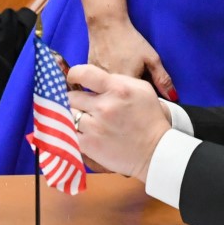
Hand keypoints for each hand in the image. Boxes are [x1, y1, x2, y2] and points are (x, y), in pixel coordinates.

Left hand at [67, 64, 172, 180]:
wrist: (154, 150)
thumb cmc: (150, 118)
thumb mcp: (142, 89)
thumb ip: (119, 80)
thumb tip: (97, 79)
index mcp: (118, 89)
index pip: (84, 74)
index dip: (74, 74)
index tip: (73, 79)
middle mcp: (104, 106)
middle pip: (71, 97)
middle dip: (76, 100)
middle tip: (82, 105)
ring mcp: (94, 126)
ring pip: (68, 115)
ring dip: (73, 116)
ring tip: (83, 120)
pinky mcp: (88, 144)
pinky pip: (68, 132)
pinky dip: (72, 131)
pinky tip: (82, 132)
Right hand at [86, 20, 177, 100]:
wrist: (107, 26)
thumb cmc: (131, 41)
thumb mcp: (152, 59)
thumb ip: (162, 79)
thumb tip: (173, 97)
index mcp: (126, 87)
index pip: (138, 101)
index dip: (143, 96)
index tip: (145, 90)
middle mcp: (109, 90)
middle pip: (122, 99)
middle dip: (130, 94)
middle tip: (132, 77)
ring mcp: (94, 85)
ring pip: (110, 95)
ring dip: (117, 90)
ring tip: (121, 74)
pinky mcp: (87, 80)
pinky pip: (98, 89)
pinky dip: (105, 86)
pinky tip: (110, 73)